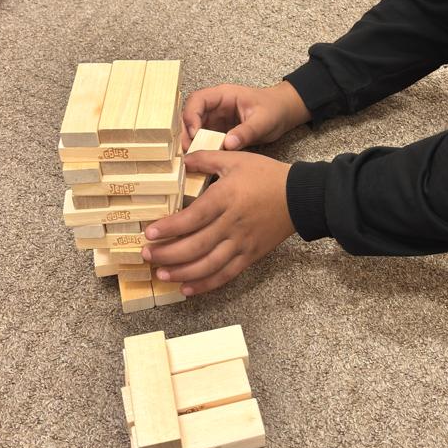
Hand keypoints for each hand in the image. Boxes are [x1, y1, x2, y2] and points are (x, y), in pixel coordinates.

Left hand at [142, 150, 293, 295]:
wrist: (300, 197)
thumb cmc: (266, 176)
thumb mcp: (236, 159)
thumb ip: (206, 158)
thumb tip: (182, 161)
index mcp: (226, 198)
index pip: (193, 217)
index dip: (170, 228)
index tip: (150, 233)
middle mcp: (232, 224)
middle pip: (196, 246)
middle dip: (168, 254)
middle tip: (146, 255)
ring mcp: (242, 243)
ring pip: (208, 265)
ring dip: (182, 273)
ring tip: (161, 275)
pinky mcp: (250, 256)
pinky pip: (226, 275)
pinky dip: (205, 285)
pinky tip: (187, 289)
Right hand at [181, 80, 309, 151]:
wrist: (284, 113)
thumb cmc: (275, 109)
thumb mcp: (263, 121)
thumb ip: (246, 132)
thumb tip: (228, 144)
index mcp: (224, 95)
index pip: (198, 100)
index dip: (191, 115)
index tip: (194, 133)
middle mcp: (216, 105)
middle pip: (191, 115)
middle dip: (187, 131)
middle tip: (189, 149)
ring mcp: (216, 118)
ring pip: (195, 127)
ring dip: (192, 141)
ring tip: (193, 156)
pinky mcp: (219, 130)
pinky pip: (205, 137)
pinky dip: (201, 147)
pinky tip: (202, 157)